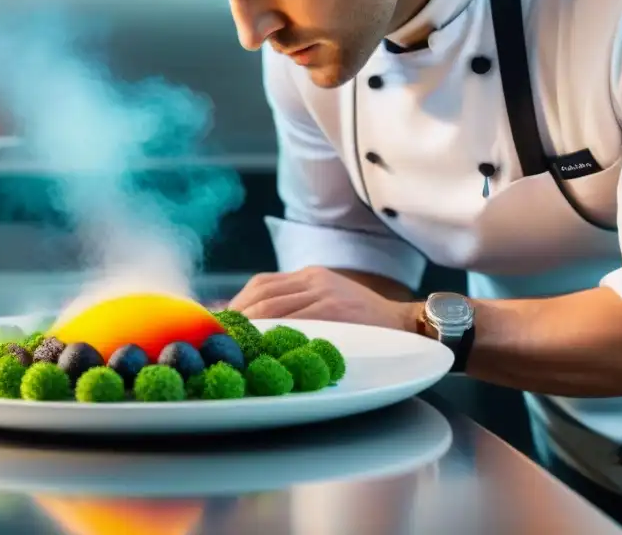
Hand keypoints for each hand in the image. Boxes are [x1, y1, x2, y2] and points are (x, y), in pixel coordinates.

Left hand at [228, 266, 413, 331]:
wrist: (406, 325)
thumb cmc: (365, 323)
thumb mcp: (328, 302)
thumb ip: (296, 306)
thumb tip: (252, 326)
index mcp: (309, 275)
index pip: (261, 284)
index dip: (236, 304)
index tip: (217, 322)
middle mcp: (314, 279)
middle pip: (261, 294)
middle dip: (234, 316)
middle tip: (215, 336)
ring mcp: (324, 293)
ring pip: (272, 305)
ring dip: (246, 325)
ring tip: (230, 343)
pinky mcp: (334, 310)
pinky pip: (293, 320)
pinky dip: (270, 332)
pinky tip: (257, 345)